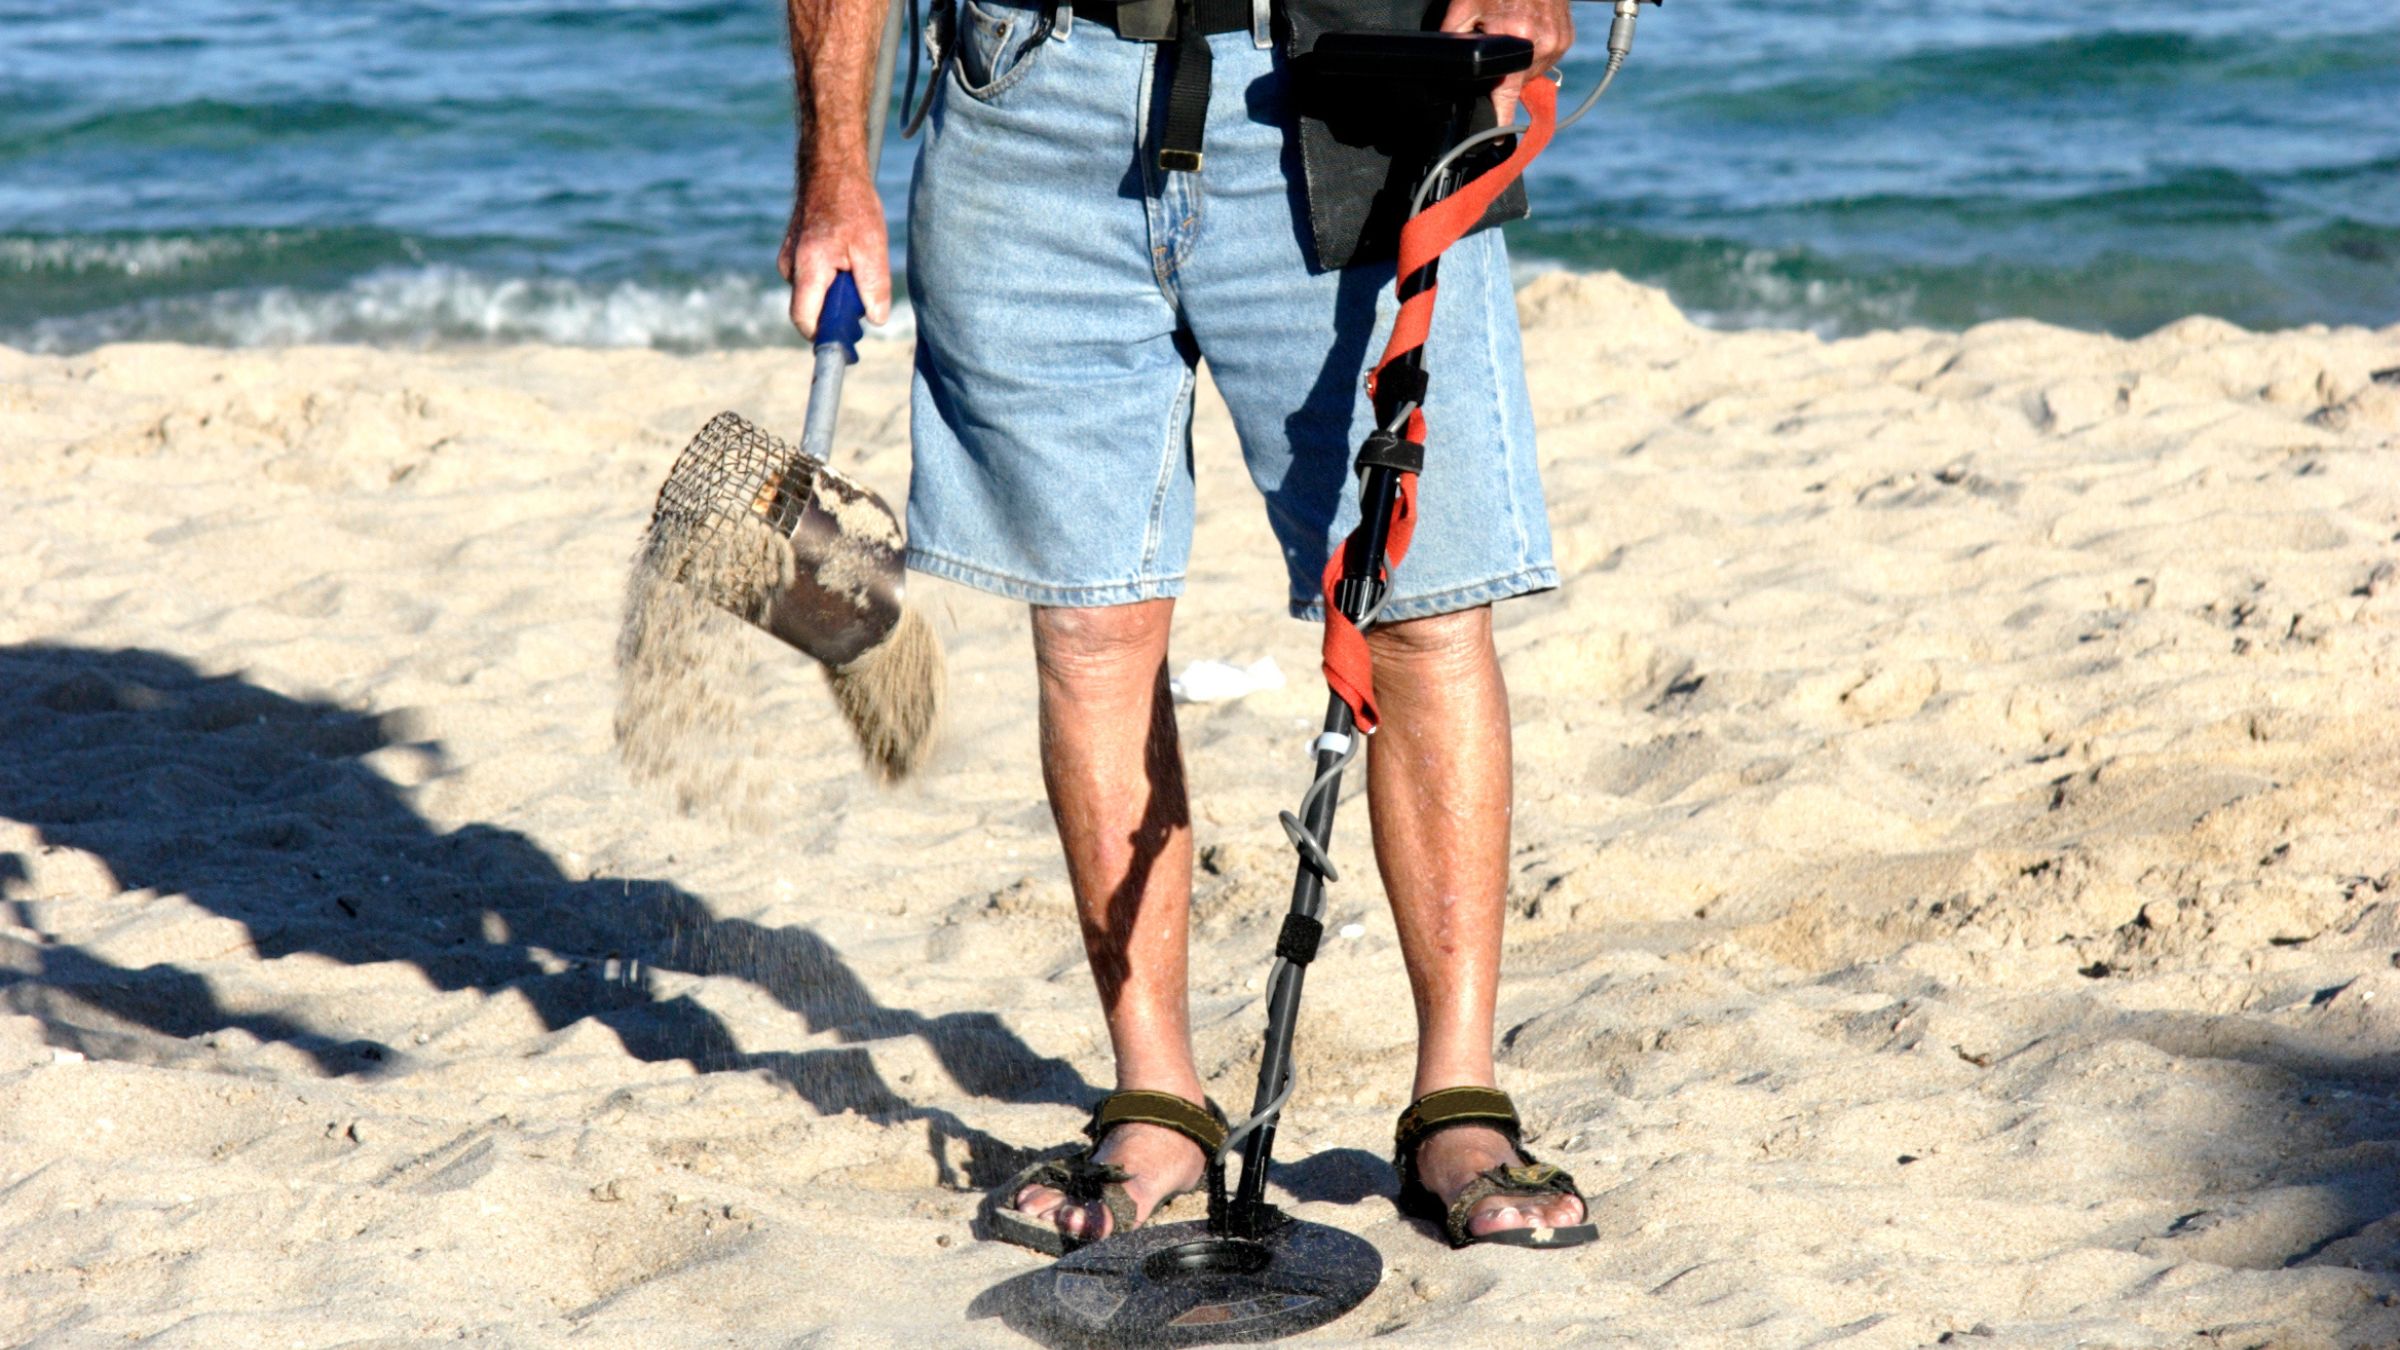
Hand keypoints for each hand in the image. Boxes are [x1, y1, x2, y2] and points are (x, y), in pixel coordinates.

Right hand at [778, 169, 890, 339]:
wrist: (831, 169)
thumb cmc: (852, 204)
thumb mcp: (872, 246)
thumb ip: (874, 286)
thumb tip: (875, 320)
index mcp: (808, 267)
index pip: (804, 319)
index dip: (823, 337)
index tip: (846, 342)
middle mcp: (790, 266)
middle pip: (809, 310)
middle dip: (834, 315)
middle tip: (862, 307)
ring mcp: (788, 259)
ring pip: (811, 294)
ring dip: (834, 295)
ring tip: (856, 272)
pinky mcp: (792, 253)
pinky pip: (811, 280)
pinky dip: (829, 280)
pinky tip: (846, 261)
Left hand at [1438, 0, 1572, 124]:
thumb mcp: (1464, 6)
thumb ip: (1455, 39)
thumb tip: (1446, 68)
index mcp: (1518, 40)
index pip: (1508, 94)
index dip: (1500, 118)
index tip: (1496, 142)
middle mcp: (1543, 44)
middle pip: (1518, 84)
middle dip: (1503, 75)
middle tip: (1492, 46)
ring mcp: (1558, 41)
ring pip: (1533, 73)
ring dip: (1520, 64)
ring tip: (1509, 34)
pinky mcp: (1566, 36)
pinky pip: (1546, 58)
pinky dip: (1534, 52)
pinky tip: (1524, 30)